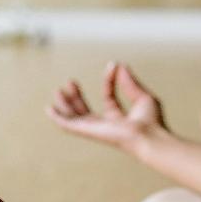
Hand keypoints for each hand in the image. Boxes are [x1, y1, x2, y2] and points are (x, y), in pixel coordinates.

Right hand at [46, 61, 167, 150]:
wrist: (148, 136)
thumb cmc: (152, 122)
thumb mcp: (143, 96)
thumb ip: (130, 83)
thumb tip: (120, 66)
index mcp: (119, 119)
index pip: (108, 97)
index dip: (109, 80)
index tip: (113, 65)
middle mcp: (105, 126)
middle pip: (85, 111)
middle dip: (77, 97)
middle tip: (71, 82)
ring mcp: (96, 129)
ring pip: (75, 117)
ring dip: (65, 104)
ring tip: (59, 90)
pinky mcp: (88, 130)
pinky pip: (69, 125)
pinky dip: (58, 117)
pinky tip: (49, 108)